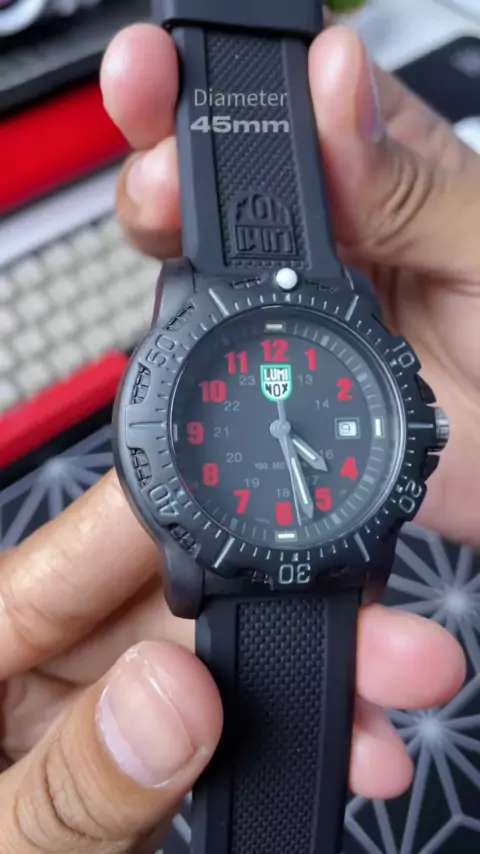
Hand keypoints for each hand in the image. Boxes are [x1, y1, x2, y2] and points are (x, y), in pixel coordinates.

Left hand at [0, 474, 464, 853]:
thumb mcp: (1, 839)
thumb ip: (76, 779)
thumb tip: (172, 693)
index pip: (97, 543)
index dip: (192, 519)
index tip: (282, 516)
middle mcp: (55, 647)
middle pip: (180, 598)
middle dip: (285, 606)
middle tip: (377, 632)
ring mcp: (104, 695)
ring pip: (219, 657)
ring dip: (310, 672)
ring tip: (379, 697)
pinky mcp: (145, 744)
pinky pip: (223, 720)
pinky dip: (288, 731)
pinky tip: (341, 744)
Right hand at [102, 23, 479, 550]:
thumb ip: (407, 183)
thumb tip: (334, 88)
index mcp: (379, 166)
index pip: (288, 96)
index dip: (225, 75)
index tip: (176, 71)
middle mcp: (326, 225)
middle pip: (219, 165)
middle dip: (167, 144)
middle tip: (159, 149)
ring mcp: (288, 294)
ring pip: (195, 242)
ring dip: (160, 221)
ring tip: (164, 213)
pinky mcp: (268, 363)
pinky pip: (204, 333)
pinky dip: (174, 318)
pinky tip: (178, 305)